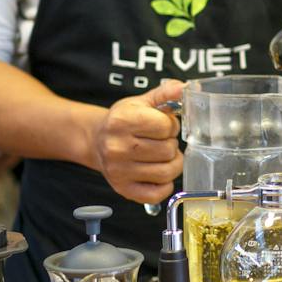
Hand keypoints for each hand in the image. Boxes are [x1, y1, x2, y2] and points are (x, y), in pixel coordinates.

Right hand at [91, 79, 184, 204]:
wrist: (97, 141)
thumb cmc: (123, 121)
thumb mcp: (141, 102)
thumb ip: (165, 93)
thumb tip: (185, 88)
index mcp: (122, 121)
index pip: (166, 126)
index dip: (170, 125)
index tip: (162, 126)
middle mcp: (117, 147)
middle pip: (168, 150)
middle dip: (170, 144)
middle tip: (160, 142)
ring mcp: (119, 171)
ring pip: (167, 172)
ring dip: (172, 164)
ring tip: (163, 156)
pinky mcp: (123, 189)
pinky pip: (158, 193)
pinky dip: (165, 185)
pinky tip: (159, 174)